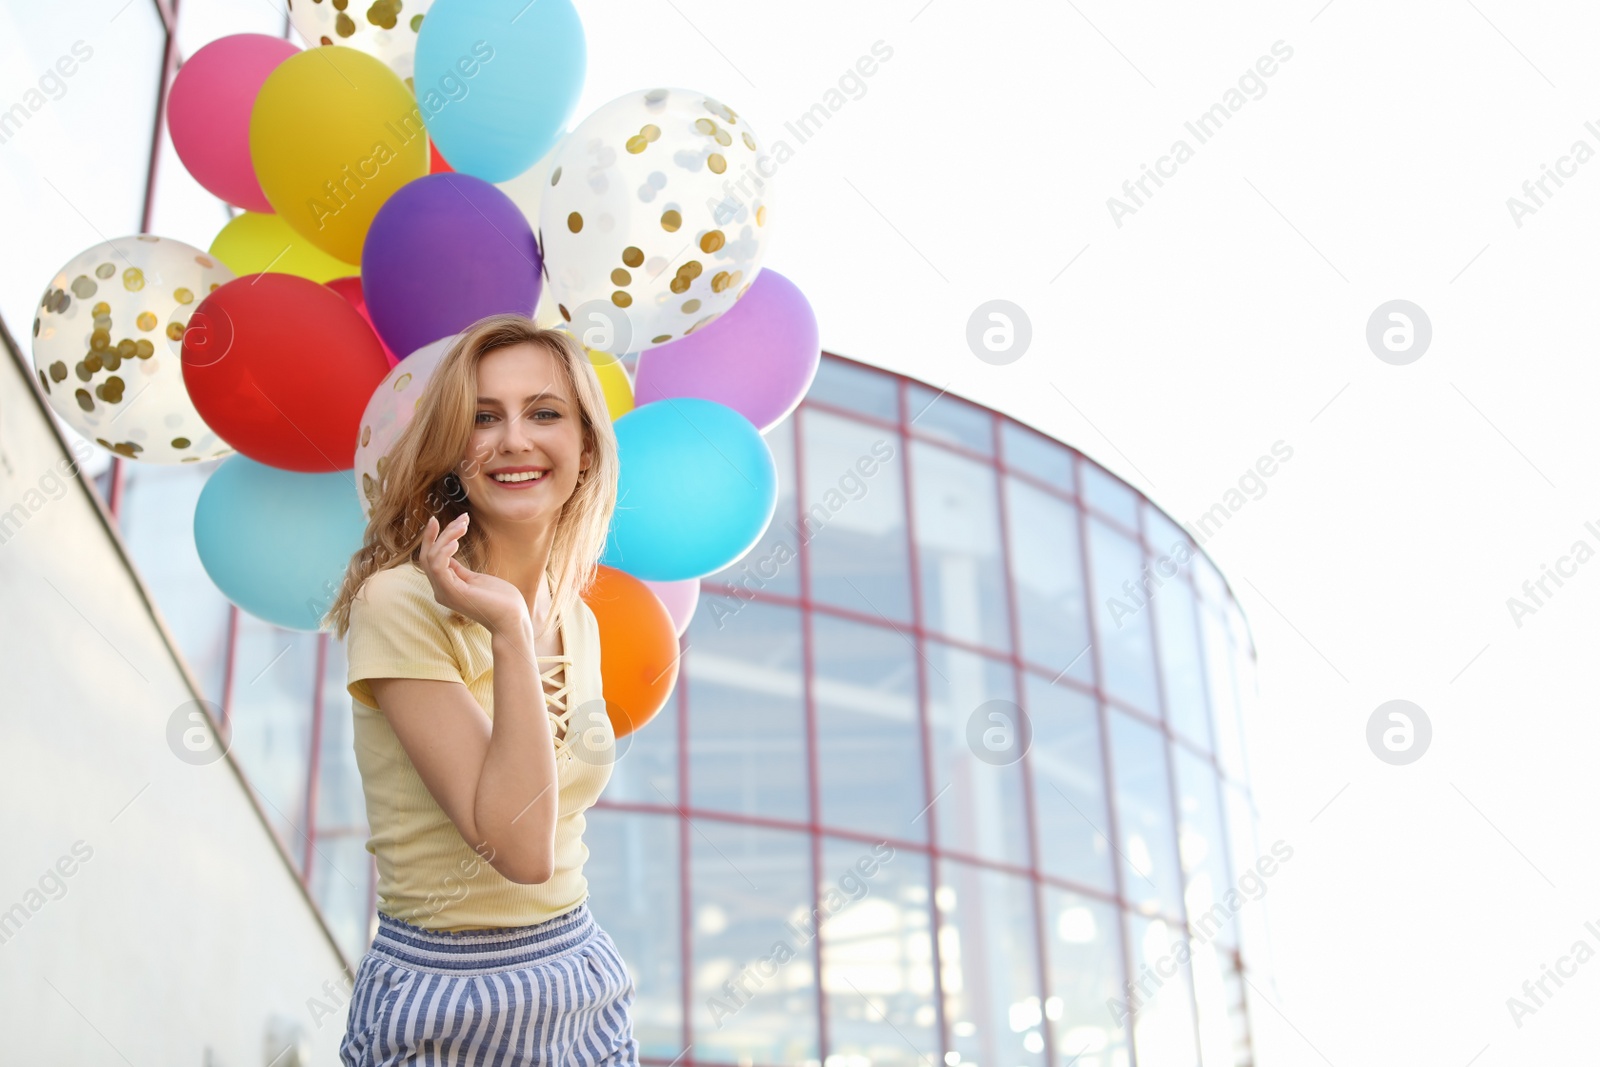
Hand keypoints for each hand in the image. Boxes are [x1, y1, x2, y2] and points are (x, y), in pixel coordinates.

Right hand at [418, 513, 528, 636]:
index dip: (431, 539)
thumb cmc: (500, 599)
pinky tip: (456, 541)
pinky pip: (439, 567)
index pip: (430, 560)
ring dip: (447, 537)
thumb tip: (448, 552)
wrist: (512, 618)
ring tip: (464, 525)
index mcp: (446, 588)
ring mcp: (445, 593)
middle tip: (461, 518)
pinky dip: (444, 550)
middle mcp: (440, 591)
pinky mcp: (453, 592)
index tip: (437, 520)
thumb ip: (459, 570)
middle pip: (427, 556)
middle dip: (439, 533)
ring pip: (432, 558)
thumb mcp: (476, 580)